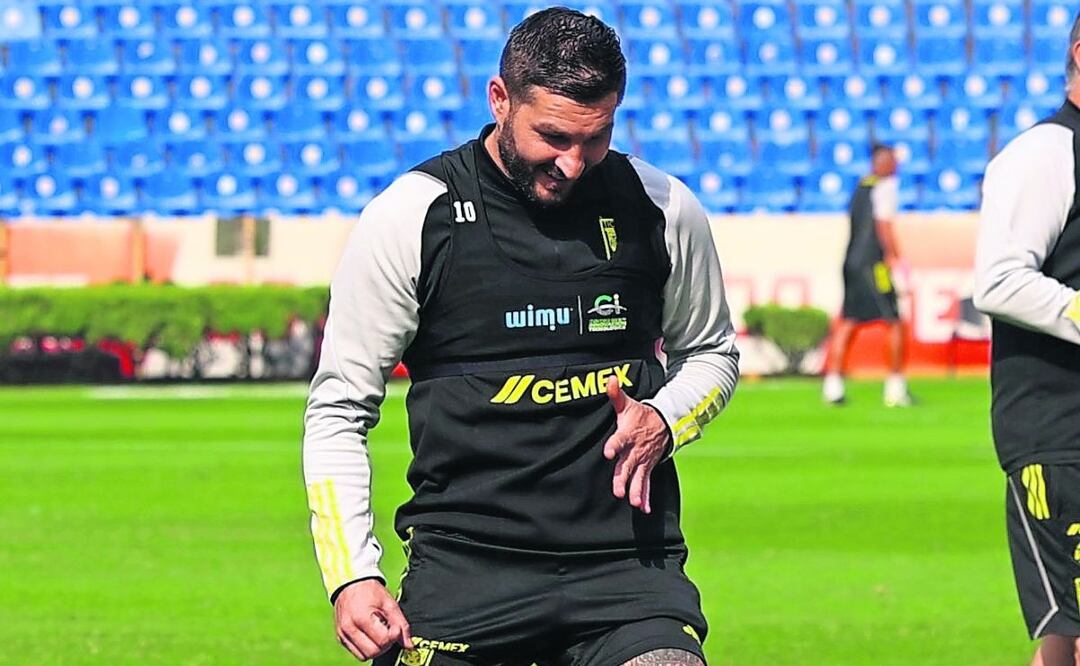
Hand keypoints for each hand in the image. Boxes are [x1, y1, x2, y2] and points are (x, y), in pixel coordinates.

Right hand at [334, 579, 413, 660]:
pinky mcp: (340, 638)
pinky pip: (356, 652)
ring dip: (375, 649)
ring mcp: (343, 634)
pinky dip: (366, 648)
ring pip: (364, 656)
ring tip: (379, 633)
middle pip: (373, 652)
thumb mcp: (389, 603)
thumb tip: (409, 645)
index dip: (393, 637)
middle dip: (385, 645)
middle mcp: (349, 629)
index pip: (382, 641)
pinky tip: (370, 635)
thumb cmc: (370, 591)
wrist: (350, 582)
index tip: (395, 628)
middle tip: (388, 632)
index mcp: (361, 618)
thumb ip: (401, 624)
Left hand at [602, 375, 670, 513]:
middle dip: (623, 478)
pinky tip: (644, 509)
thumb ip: (616, 394)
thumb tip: (609, 379)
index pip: (619, 440)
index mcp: (627, 434)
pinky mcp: (647, 468)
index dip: (613, 445)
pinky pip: (647, 483)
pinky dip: (647, 496)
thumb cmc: (640, 415)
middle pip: (627, 466)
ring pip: (639, 478)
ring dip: (637, 491)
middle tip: (619, 492)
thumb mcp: (628, 405)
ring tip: (635, 503)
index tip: (608, 452)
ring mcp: (643, 461)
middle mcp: (635, 450)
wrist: (665, 423)